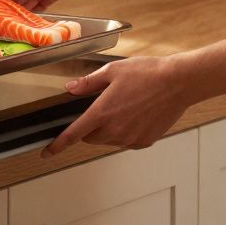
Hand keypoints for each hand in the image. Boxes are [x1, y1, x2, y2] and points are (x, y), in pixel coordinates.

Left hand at [43, 56, 189, 156]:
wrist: (177, 82)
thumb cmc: (147, 73)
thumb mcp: (112, 71)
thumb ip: (88, 83)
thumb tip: (70, 88)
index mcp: (102, 112)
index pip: (73, 135)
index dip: (58, 145)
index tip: (47, 152)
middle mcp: (115, 130)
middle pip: (91, 137)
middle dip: (90, 127)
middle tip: (103, 108)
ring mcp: (130, 138)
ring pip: (109, 140)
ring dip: (109, 129)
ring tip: (125, 106)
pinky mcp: (144, 141)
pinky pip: (126, 140)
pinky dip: (125, 131)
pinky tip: (136, 114)